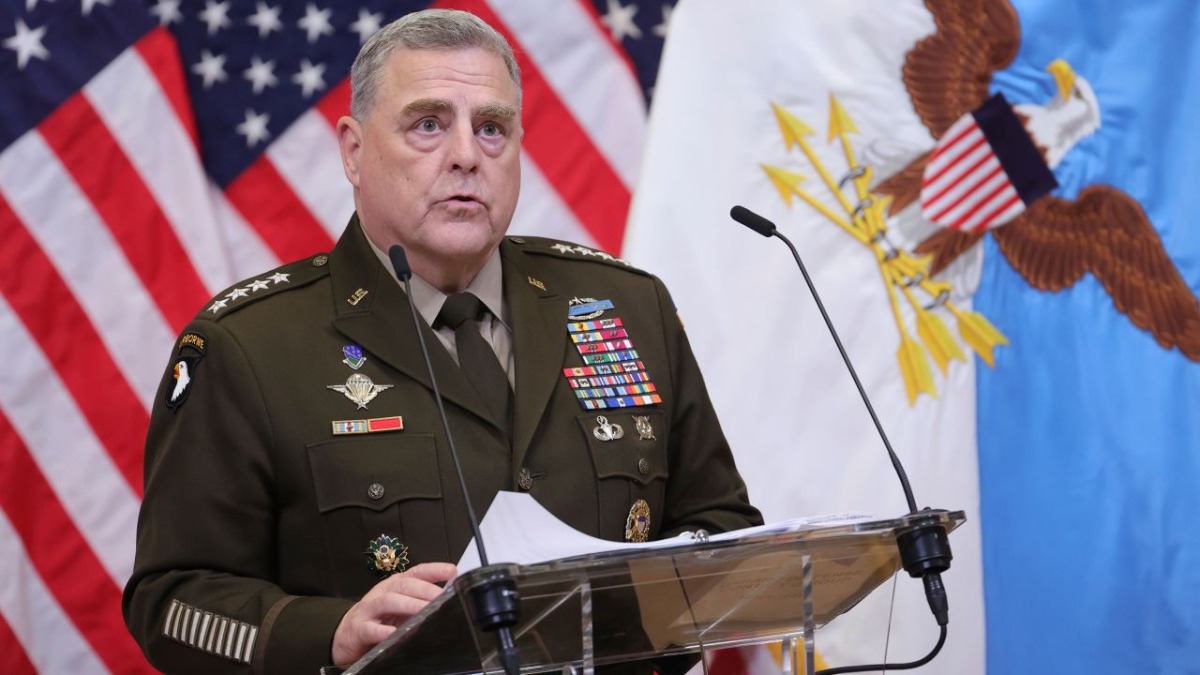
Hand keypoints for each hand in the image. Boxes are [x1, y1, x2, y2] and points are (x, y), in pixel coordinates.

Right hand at [331, 562, 456, 665]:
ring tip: (425, 612)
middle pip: (404, 585)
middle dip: (425, 589)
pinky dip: (382, 631)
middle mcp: (383, 592)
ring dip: (408, 605)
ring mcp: (369, 609)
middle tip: (442, 598)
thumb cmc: (379, 619)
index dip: (434, 569)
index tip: (452, 570)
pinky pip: (371, 628)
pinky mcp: (359, 628)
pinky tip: (394, 634)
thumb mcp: (401, 609)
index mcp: (396, 585)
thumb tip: (448, 603)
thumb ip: (420, 604)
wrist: (346, 634)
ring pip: (388, 601)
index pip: (417, 572)